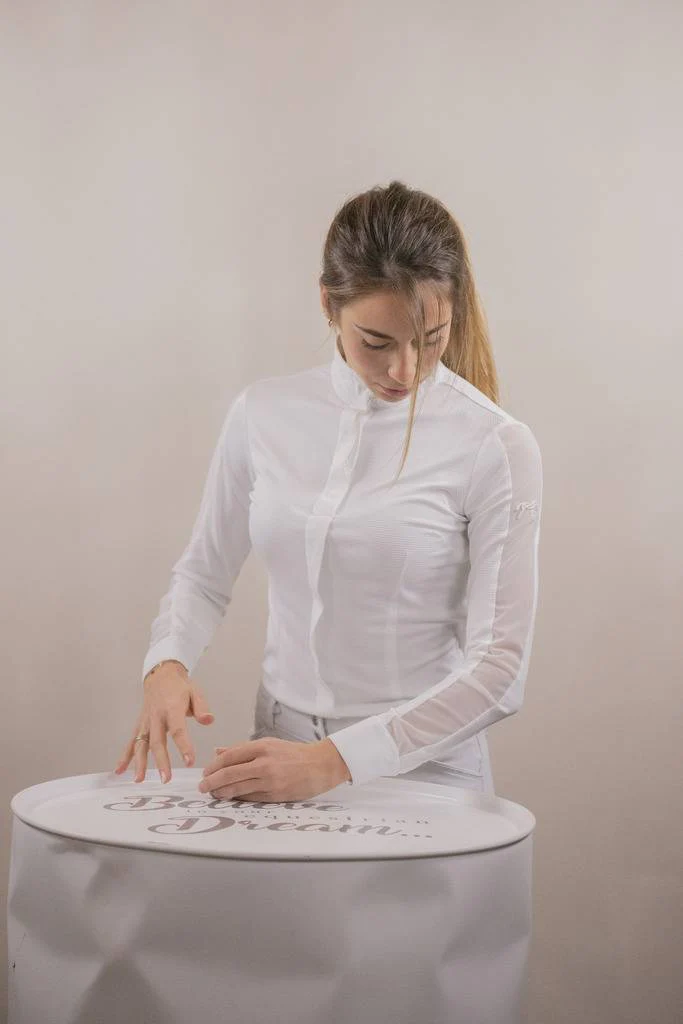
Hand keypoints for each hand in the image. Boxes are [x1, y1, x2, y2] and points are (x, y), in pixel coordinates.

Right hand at [113, 661, 213, 782]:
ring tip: (139, 780)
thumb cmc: (180, 686)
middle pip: (157, 741)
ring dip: (139, 762)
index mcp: (172, 708)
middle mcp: (156, 716)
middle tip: (166, 779)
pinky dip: (125, 756)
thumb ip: (202, 707)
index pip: (178, 729)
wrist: (161, 675)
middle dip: (161, 761)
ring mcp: (146, 721)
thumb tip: (209, 720)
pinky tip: (120, 770)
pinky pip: (131, 741)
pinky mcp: (140, 724)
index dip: (184, 746)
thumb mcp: (195, 692)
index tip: (190, 762)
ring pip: (141, 743)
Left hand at [198, 736, 351, 801]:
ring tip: (214, 794)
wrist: (322, 765)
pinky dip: (238, 798)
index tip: (205, 772)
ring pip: (238, 788)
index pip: (230, 756)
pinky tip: (231, 799)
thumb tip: (218, 752)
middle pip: (230, 773)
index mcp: (262, 746)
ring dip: (222, 793)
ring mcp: (270, 780)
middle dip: (212, 782)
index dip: (214, 766)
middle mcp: (265, 762)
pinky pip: (251, 798)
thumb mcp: (269, 744)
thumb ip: (243, 749)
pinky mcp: (276, 795)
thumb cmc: (295, 754)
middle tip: (203, 787)